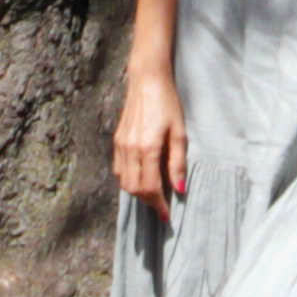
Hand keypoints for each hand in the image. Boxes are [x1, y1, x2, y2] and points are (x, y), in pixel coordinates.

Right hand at [111, 60, 188, 216]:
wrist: (147, 80)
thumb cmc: (168, 104)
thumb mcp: (180, 133)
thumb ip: (178, 163)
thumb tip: (180, 190)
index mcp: (148, 148)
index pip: (150, 187)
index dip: (159, 205)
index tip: (167, 216)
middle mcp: (130, 149)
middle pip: (134, 188)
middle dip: (148, 202)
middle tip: (162, 207)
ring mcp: (120, 144)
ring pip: (124, 181)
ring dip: (138, 192)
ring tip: (153, 194)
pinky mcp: (116, 140)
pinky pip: (119, 169)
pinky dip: (128, 179)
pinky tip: (140, 177)